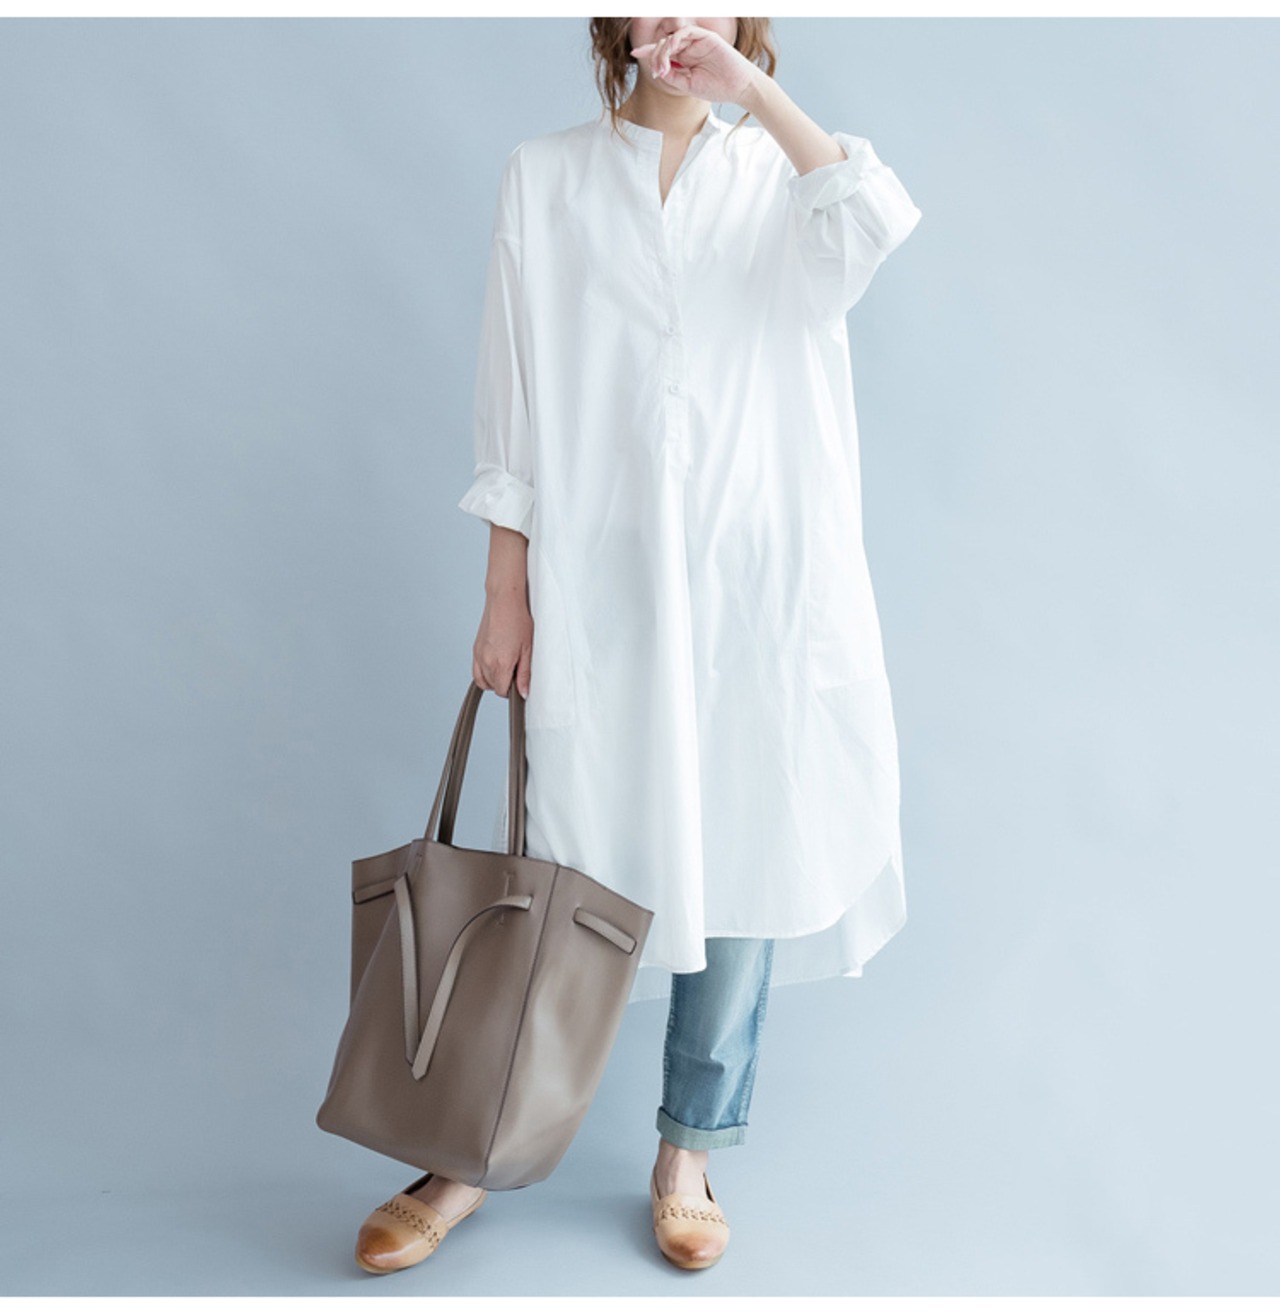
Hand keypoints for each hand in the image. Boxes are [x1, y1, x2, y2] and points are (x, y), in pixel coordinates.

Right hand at [473, 589, 532, 699]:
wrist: (504, 601)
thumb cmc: (518, 620)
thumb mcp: (527, 650)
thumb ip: (524, 674)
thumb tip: (523, 692)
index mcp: (500, 664)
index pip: (502, 691)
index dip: (512, 690)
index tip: (519, 682)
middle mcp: (486, 661)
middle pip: (493, 687)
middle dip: (504, 684)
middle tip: (515, 670)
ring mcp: (478, 655)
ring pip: (482, 681)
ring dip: (493, 680)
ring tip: (506, 669)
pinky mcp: (475, 649)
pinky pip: (476, 671)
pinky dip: (484, 673)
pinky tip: (495, 665)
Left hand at [631, 26, 762, 106]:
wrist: (738, 88)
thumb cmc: (716, 88)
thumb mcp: (687, 85)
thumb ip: (672, 76)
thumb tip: (656, 69)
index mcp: (685, 60)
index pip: (663, 52)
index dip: (648, 51)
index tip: (634, 54)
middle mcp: (689, 49)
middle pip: (664, 46)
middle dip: (656, 57)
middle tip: (657, 72)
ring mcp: (697, 42)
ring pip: (673, 39)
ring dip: (663, 51)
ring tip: (663, 66)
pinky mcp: (706, 37)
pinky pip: (686, 32)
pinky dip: (676, 39)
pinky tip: (671, 49)